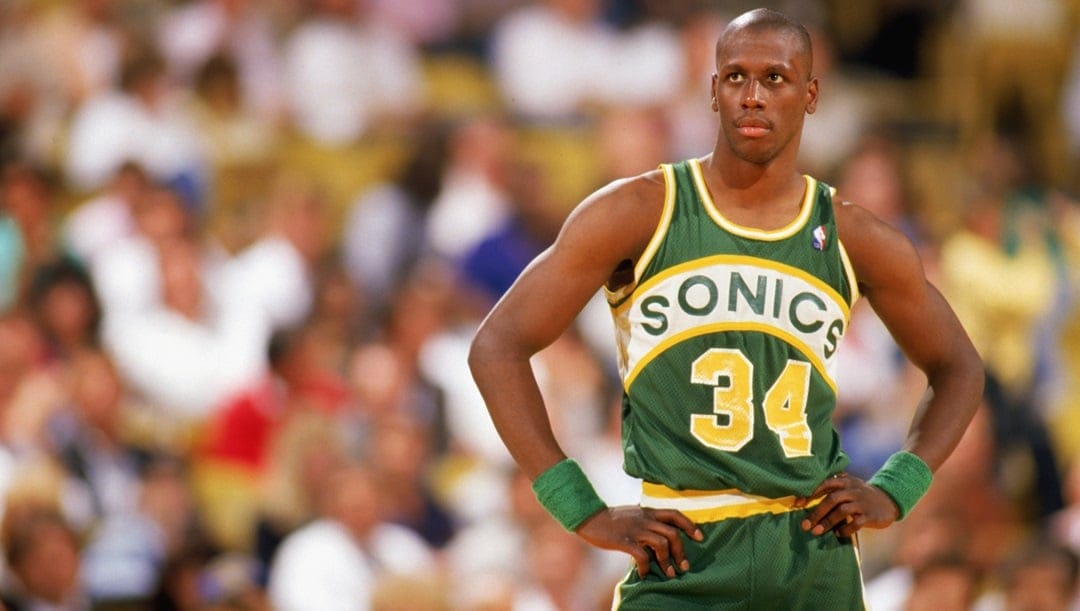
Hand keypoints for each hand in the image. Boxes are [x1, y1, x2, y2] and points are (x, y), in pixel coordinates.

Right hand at [575, 505, 703, 578]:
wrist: (589, 518)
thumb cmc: (612, 520)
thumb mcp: (633, 515)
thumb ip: (647, 520)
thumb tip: (661, 535)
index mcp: (648, 512)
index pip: (675, 514)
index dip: (690, 525)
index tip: (700, 537)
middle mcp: (645, 519)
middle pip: (672, 533)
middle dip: (681, 551)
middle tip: (684, 566)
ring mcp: (635, 530)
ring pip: (661, 543)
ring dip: (667, 561)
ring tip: (669, 573)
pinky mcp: (624, 541)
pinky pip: (641, 555)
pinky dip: (646, 567)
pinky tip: (644, 574)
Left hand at [794, 472, 899, 537]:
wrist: (888, 501)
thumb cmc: (860, 495)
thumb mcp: (849, 485)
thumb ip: (832, 488)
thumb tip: (805, 499)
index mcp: (845, 481)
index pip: (825, 484)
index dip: (810, 493)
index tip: (797, 504)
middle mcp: (853, 490)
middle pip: (831, 499)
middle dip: (816, 513)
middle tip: (805, 525)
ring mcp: (862, 503)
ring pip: (842, 511)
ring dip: (827, 522)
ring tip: (816, 532)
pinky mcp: (870, 515)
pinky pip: (856, 523)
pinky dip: (845, 529)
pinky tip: (838, 534)